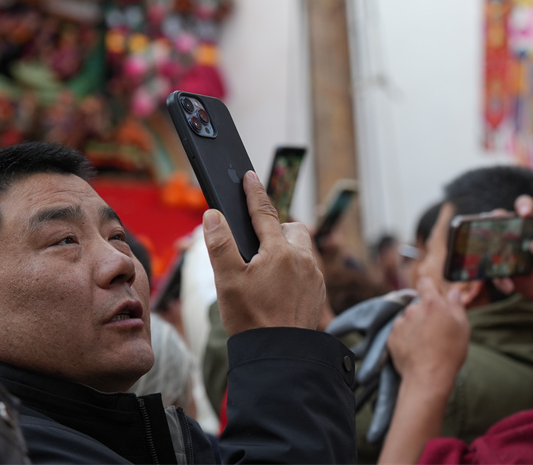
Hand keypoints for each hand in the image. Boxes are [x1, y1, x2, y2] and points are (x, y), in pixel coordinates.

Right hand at [205, 171, 324, 333]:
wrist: (280, 356)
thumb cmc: (251, 319)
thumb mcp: (228, 281)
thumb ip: (220, 245)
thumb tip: (213, 215)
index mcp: (279, 250)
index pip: (264, 211)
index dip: (254, 192)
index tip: (249, 175)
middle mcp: (302, 258)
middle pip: (291, 228)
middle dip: (277, 228)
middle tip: (258, 243)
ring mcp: (314, 276)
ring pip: (302, 249)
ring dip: (288, 249)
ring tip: (268, 268)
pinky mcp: (319, 292)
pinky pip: (309, 270)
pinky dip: (296, 269)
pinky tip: (281, 287)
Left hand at [387, 277, 469, 390]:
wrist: (428, 377)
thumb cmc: (449, 352)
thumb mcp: (463, 326)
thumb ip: (457, 305)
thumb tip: (453, 292)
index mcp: (432, 303)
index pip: (425, 282)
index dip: (429, 287)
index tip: (434, 296)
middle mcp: (413, 309)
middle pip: (418, 304)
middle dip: (425, 313)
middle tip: (436, 331)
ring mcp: (400, 323)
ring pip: (408, 319)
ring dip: (415, 326)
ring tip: (426, 344)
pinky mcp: (391, 338)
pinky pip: (400, 332)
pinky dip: (406, 338)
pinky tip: (416, 350)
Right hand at [495, 195, 532, 304]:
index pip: (526, 205)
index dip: (523, 206)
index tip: (525, 214)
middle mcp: (516, 232)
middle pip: (499, 219)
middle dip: (493, 222)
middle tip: (496, 233)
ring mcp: (506, 249)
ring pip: (490, 245)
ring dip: (491, 255)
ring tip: (504, 271)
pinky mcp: (502, 268)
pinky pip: (494, 272)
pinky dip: (499, 279)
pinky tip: (509, 287)